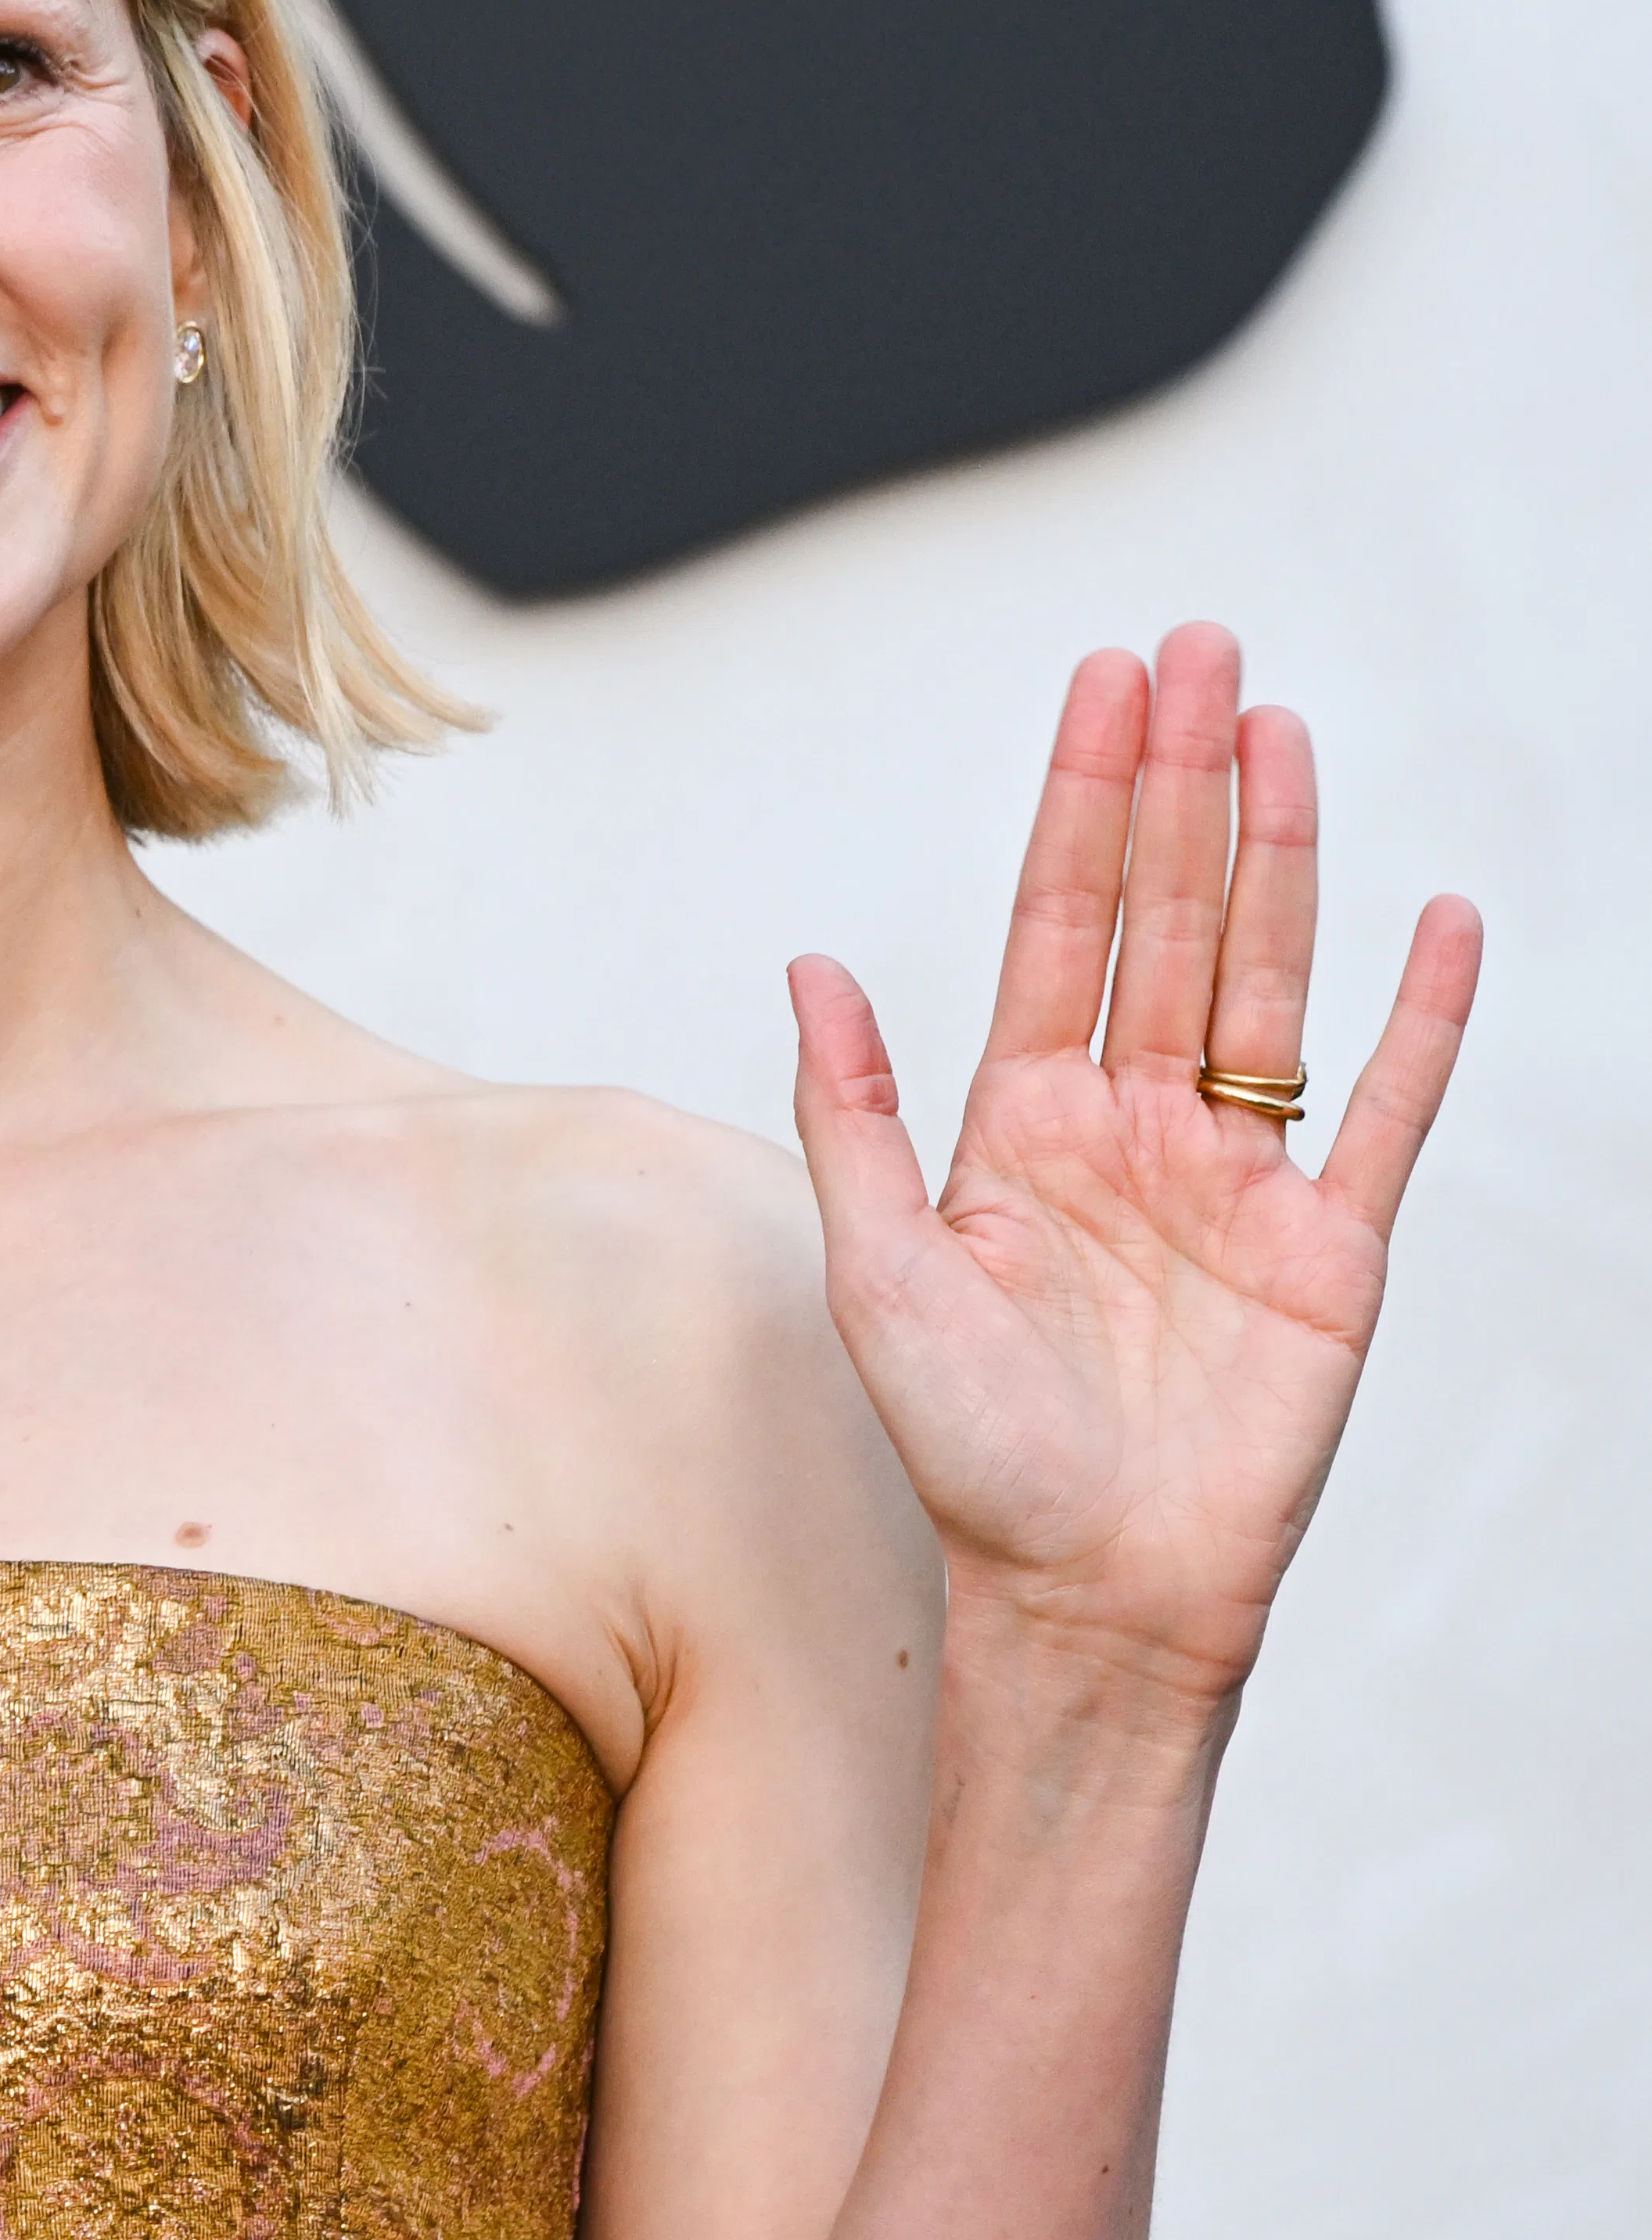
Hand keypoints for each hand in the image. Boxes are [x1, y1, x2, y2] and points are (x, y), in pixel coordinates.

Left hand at [787, 625, 1477, 1716]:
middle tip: (1204, 650)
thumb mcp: (876, 1269)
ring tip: (1282, 731)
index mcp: (1021, 1121)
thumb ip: (851, 1113)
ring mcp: (1238, 1177)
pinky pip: (1381, 1109)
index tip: (1104, 687)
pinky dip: (1415, 1016)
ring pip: (1263, 977)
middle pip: (1165, 918)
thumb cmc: (970, 1449)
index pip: (1058, 923)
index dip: (1082, 803)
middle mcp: (1133, 1126)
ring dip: (1277, 855)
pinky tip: (1434, 916)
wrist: (1082, 1590)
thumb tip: (806, 966)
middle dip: (1181, 784)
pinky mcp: (1328, 1246)